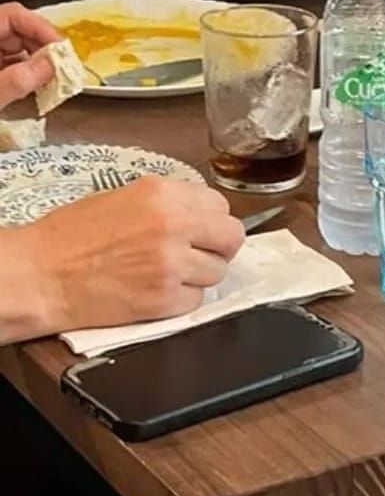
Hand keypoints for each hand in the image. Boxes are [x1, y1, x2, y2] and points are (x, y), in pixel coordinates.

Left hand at [0, 2, 59, 110]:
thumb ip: (17, 80)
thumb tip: (50, 65)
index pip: (14, 15)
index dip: (41, 28)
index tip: (61, 48)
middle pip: (17, 31)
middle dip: (42, 47)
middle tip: (62, 66)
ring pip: (14, 48)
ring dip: (36, 61)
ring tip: (53, 77)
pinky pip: (8, 63)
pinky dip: (25, 72)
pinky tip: (36, 85)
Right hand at [16, 178, 244, 336]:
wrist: (42, 274)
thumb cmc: (72, 235)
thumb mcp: (125, 197)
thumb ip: (168, 202)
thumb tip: (199, 214)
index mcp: (164, 193)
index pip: (220, 205)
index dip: (211, 220)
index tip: (201, 229)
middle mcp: (174, 225)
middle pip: (231, 237)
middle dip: (218, 247)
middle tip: (198, 253)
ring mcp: (172, 264)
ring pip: (218, 272)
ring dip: (200, 275)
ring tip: (169, 274)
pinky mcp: (163, 301)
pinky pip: (196, 301)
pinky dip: (182, 300)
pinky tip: (156, 292)